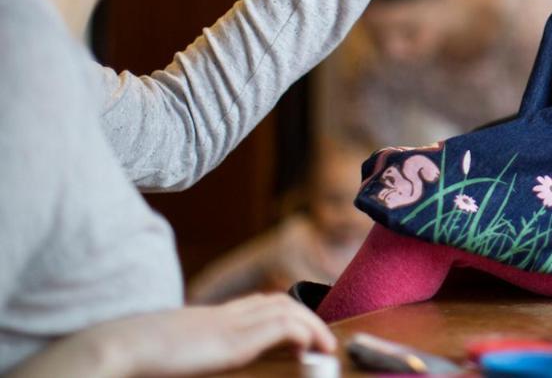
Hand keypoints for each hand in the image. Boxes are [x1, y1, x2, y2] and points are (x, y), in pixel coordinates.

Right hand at [13, 294, 336, 377]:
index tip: (299, 330)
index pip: (256, 303)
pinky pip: (280, 326)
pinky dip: (301, 333)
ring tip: (325, 347)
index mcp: (208, 317)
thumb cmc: (133, 355)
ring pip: (285, 311)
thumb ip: (189, 348)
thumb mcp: (167, 350)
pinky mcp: (233, 340)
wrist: (118, 348)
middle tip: (322, 340)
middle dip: (305, 316)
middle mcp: (223, 314)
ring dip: (311, 326)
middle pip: (276, 302)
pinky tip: (309, 349)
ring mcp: (229, 324)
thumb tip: (188, 358)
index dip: (283, 312)